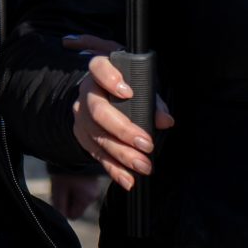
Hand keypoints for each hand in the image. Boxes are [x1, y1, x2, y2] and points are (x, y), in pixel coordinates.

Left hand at [47, 173, 106, 221]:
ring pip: (78, 197)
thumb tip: (61, 217)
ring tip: (65, 179)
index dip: (63, 209)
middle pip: (76, 206)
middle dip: (67, 199)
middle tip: (61, 186)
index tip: (58, 197)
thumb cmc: (65, 168)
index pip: (73, 215)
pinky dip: (74, 185)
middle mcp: (94, 195)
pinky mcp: (93, 180)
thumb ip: (59, 206)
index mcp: (87, 199)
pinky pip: (81, 189)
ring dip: (70, 191)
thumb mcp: (58, 189)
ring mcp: (95, 187)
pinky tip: (70, 176)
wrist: (75, 147)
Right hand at [65, 39, 173, 190]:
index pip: (98, 68)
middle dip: (124, 130)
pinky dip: (114, 169)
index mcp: (99, 74)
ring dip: (122, 155)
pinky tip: (128, 180)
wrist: (101, 98)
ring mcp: (81, 117)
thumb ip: (153, 101)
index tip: (128, 93)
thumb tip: (165, 120)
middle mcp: (86, 94)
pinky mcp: (83, 137)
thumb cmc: (127, 90)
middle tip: (146, 144)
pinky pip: (97, 155)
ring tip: (144, 166)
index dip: (110, 79)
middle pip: (99, 111)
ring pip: (98, 137)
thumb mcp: (141, 88)